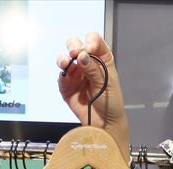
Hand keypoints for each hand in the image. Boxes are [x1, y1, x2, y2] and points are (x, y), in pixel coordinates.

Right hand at [56, 32, 130, 153]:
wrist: (104, 123)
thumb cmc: (110, 102)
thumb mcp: (106, 82)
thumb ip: (93, 68)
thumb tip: (82, 55)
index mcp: (101, 58)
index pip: (93, 40)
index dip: (90, 42)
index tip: (88, 50)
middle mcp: (87, 63)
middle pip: (76, 45)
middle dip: (74, 46)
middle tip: (75, 53)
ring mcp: (76, 74)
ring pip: (65, 58)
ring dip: (64, 58)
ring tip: (66, 63)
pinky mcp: (67, 86)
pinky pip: (61, 76)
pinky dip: (62, 75)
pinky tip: (65, 77)